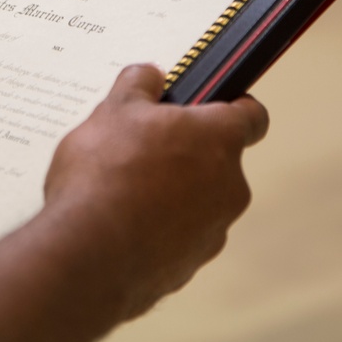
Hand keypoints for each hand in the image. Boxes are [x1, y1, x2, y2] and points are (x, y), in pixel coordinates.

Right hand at [44, 64, 267, 317]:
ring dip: (170, 194)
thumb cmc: (106, 173)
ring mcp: (213, 231)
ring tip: (119, 191)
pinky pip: (178, 238)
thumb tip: (150, 76)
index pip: (252, 116)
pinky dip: (156, 230)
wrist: (89, 255)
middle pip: (217, 161)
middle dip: (184, 153)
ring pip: (197, 202)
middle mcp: (229, 187)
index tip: (207, 106)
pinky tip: (118, 225)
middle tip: (140, 148)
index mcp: (219, 140)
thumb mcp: (113, 110)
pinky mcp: (189, 266)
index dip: (232, 106)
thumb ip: (138, 84)